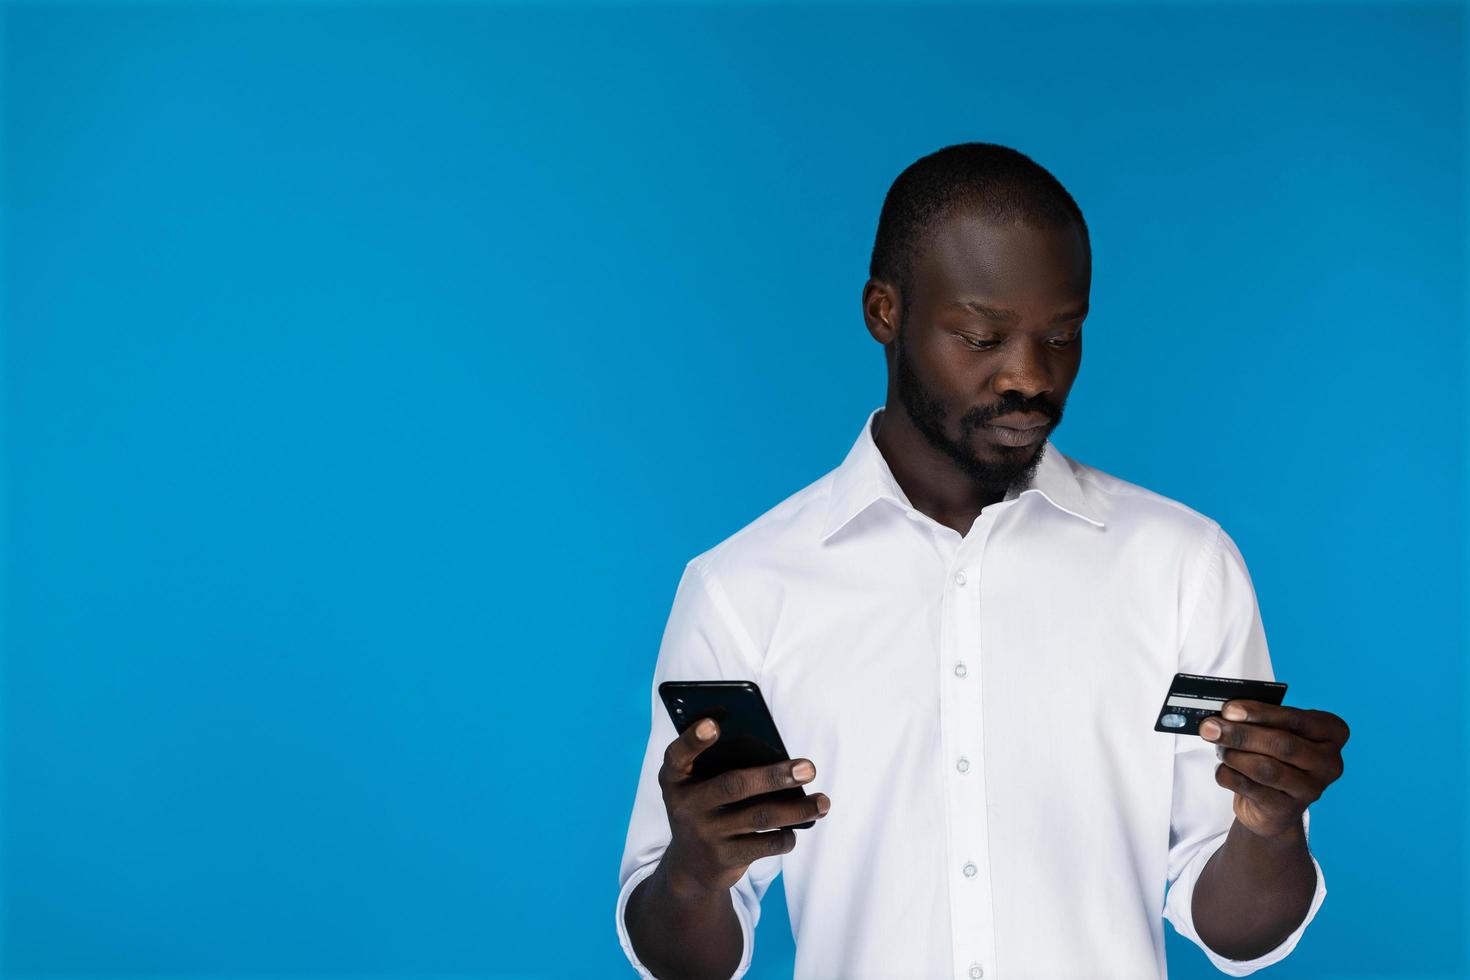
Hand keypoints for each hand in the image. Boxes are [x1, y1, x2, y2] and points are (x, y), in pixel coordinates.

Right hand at [655, 717, 830, 896]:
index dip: (693, 739)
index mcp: (675, 779)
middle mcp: (685, 806)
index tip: (713, 724)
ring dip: (797, 809)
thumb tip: (778, 760)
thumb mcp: (698, 787)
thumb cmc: (705, 808)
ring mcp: (704, 834)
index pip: (678, 754)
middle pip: (734, 784)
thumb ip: (721, 768)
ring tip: (823, 801)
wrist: (691, 866)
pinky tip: (799, 826)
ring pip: (759, 816)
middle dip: (775, 776)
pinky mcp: (724, 858)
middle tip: (809, 767)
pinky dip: (787, 835)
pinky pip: (765, 845)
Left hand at [1199, 700, 1349, 839]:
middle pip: (1281, 744)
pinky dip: (1229, 774)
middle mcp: (1329, 762)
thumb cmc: (1274, 754)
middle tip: (1209, 727)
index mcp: (1332, 732)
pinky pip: (1250, 788)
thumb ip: (1258, 720)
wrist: (1274, 803)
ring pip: (1266, 768)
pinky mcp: (1288, 810)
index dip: (1260, 713)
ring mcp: (1312, 789)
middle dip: (1241, 734)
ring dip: (1233, 755)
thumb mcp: (1274, 730)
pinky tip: (1223, 768)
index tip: (1229, 709)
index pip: (1297, 719)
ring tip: (1218, 748)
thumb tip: (1223, 714)